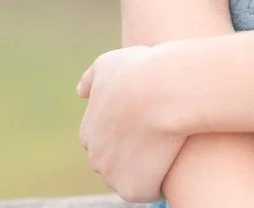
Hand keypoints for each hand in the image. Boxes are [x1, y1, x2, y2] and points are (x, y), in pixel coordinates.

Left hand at [76, 45, 186, 202]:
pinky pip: (149, 189)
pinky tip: (173, 157)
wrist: (162, 89)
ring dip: (148, 166)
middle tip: (160, 130)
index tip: (148, 118)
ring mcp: (112, 176)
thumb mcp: (109, 63)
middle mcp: (95, 158)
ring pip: (132, 176)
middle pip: (117, 162)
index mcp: (88, 132)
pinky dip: (160, 178)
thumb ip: (92, 78)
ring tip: (169, 143)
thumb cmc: (139, 71)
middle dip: (135, 151)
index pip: (107, 140)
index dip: (130, 130)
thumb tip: (80, 92)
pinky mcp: (133, 190)